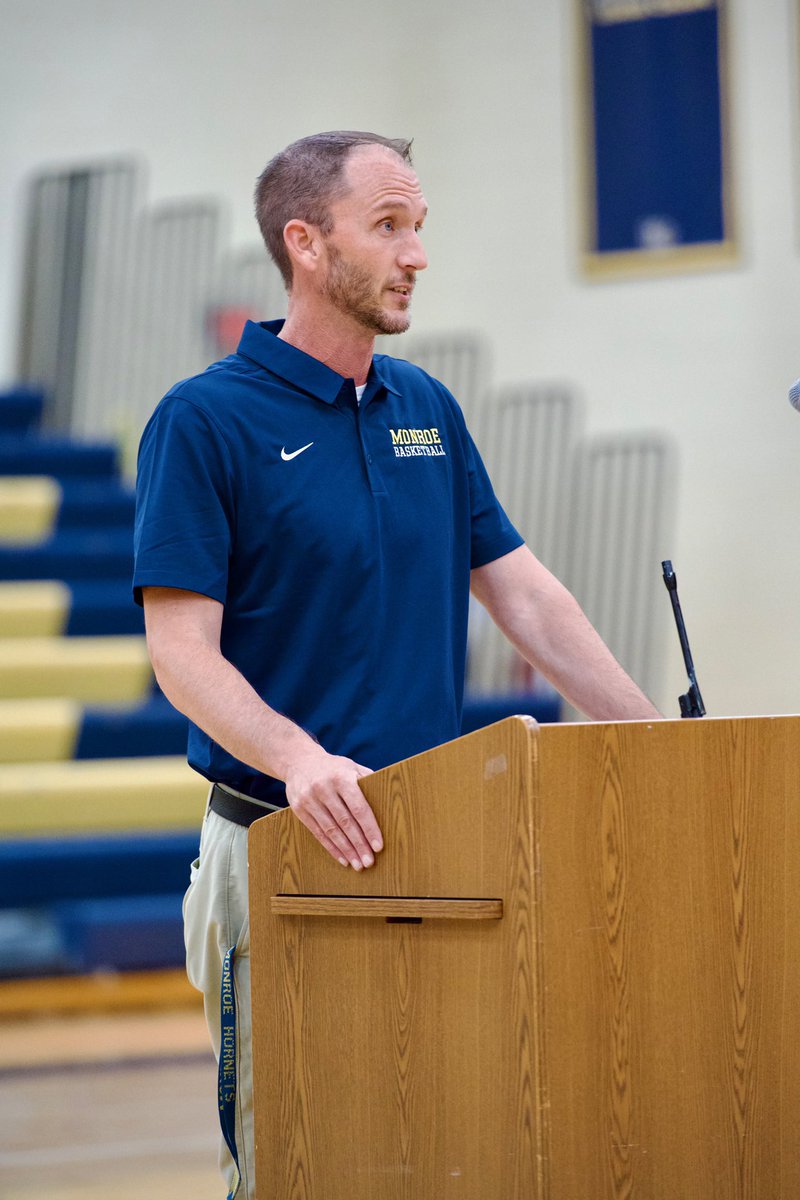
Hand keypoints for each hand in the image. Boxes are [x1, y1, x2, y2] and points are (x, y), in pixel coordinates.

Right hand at [284, 746, 380, 869]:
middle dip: (359, 844)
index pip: (358, 808)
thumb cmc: (333, 767)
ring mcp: (309, 799)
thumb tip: (388, 798)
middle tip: (369, 861)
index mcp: (341, 778)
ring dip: (346, 850)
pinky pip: (317, 833)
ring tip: (357, 864)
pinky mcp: (299, 809)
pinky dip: (331, 847)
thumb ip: (368, 781)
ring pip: (331, 830)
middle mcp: (324, 788)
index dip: (369, 828)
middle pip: (345, 822)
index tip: (378, 846)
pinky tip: (342, 858)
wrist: (298, 760)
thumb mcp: (351, 766)